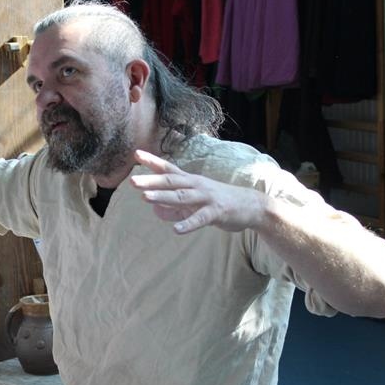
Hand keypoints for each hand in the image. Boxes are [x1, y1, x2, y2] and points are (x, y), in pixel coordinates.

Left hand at [130, 150, 263, 233]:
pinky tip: (176, 230)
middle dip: (151, 181)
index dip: (152, 162)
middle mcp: (196, 185)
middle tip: (132, 181)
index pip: (168, 169)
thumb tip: (155, 210)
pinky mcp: (216, 212)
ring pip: (182, 197)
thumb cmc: (220, 202)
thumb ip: (174, 207)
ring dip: (163, 197)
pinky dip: (188, 224)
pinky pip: (200, 219)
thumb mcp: (195, 203)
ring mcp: (206, 198)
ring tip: (144, 198)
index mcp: (190, 181)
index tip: (135, 154)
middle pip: (170, 181)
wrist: (252, 206)